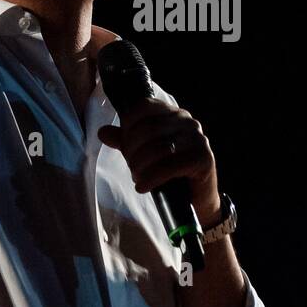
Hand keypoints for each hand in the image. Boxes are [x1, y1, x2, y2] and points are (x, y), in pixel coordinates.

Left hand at [97, 99, 220, 222]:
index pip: (143, 107)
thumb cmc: (170, 173)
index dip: (127, 127)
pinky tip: (143, 187)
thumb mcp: (143, 154)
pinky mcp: (203, 159)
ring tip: (138, 178)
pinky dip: (151, 178)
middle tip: (133, 169)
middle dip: (132, 152)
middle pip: (147, 129)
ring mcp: (197, 139)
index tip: (126, 147)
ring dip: (140, 167)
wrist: (197, 200)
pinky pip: (169, 166)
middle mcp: (187, 122)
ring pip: (157, 148)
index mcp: (172, 114)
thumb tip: (102, 132)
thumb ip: (125, 141)